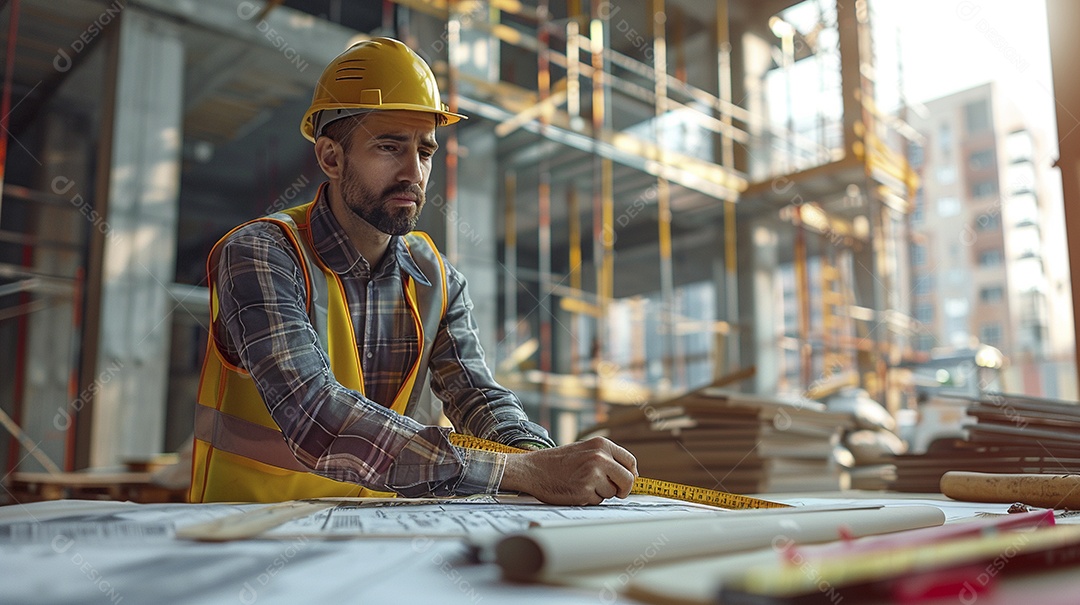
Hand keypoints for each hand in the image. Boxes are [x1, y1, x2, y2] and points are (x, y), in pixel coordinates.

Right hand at [499, 437, 637, 504]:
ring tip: (583, 484)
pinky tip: (575, 490)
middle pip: (628, 480)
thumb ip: (605, 458)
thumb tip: (630, 474)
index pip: (630, 461)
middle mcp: (599, 457)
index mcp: (601, 444)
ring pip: (612, 493)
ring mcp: (592, 474)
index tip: (626, 480)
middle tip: (616, 492)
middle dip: (623, 489)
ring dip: (601, 493)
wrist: (533, 469)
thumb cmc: (558, 461)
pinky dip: (589, 499)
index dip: (631, 474)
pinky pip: (598, 501)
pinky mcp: (585, 491)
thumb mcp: (584, 450)